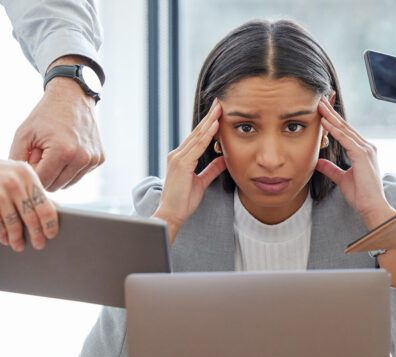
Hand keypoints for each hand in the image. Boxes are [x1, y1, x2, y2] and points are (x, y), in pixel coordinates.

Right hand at [0, 135, 57, 250]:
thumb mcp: (12, 173)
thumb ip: (31, 190)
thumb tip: (55, 208)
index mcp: (26, 174)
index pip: (46, 204)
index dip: (51, 223)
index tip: (52, 233)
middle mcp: (15, 185)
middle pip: (34, 218)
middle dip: (38, 235)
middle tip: (40, 244)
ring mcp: (0, 197)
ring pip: (17, 226)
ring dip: (19, 239)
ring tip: (19, 245)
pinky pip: (0, 229)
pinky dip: (3, 237)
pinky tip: (5, 239)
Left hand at [9, 57, 104, 190]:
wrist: (72, 97)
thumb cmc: (45, 115)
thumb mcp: (23, 134)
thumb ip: (17, 159)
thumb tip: (21, 181)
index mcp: (63, 151)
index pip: (42, 182)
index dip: (32, 174)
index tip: (29, 160)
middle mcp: (82, 157)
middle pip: (56, 186)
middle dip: (45, 174)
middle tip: (41, 155)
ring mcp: (93, 159)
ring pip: (68, 183)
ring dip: (57, 173)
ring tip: (53, 153)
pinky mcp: (100, 159)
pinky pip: (79, 175)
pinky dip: (70, 168)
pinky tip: (66, 152)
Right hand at [152, 99, 225, 242]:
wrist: (171, 214)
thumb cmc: (182, 201)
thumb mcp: (201, 182)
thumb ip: (212, 170)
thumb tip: (224, 159)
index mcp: (182, 158)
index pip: (197, 138)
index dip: (208, 125)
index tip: (217, 113)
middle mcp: (177, 155)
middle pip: (196, 132)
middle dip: (209, 117)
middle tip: (219, 103)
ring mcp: (178, 158)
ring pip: (197, 136)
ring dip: (209, 121)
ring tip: (219, 109)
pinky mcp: (181, 164)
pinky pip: (197, 146)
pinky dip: (206, 135)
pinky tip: (215, 126)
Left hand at [316, 97, 395, 228]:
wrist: (371, 207)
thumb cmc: (361, 196)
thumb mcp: (341, 179)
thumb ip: (331, 169)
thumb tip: (319, 162)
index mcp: (362, 151)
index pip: (345, 132)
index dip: (333, 121)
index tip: (323, 111)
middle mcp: (366, 147)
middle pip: (345, 126)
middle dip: (331, 113)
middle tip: (320, 101)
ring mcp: (366, 150)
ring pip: (345, 130)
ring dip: (331, 117)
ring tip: (320, 106)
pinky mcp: (362, 155)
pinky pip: (346, 139)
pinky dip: (335, 130)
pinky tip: (325, 123)